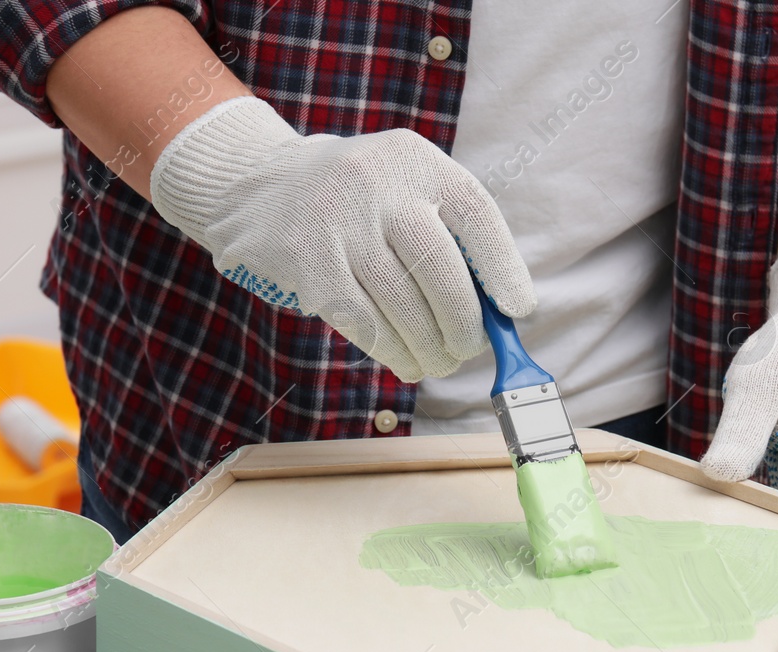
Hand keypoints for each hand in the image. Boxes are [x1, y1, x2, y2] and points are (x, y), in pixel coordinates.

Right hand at [149, 96, 534, 381]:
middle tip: (469, 350)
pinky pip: (361, 321)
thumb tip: (499, 312)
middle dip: (462, 323)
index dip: (503, 267)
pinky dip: (390, 350)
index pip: (475, 212)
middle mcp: (378, 183)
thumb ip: (450, 237)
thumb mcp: (404, 190)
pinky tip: (404, 361)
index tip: (518, 310)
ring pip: (399, 304)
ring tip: (438, 363)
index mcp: (416, 161)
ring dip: (427, 347)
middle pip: (438, 267)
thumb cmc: (357, 202)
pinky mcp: (306, 262)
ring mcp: (338, 222)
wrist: (259, 183)